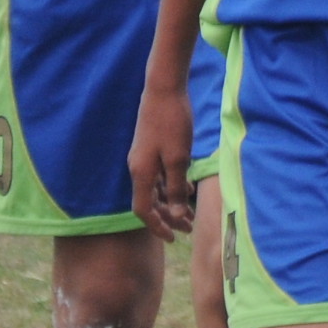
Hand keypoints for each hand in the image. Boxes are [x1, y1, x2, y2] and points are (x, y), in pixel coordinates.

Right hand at [129, 75, 195, 237]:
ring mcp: (143, 158)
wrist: (164, 88)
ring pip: (155, 189)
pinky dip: (171, 186)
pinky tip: (187, 188)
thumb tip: (174, 216)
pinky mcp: (151, 148)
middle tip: (188, 229)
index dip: (157, 226)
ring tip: (190, 213)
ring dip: (171, 203)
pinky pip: (159, 175)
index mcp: (141, 173)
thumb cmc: (172, 122)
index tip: (173, 239)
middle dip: (167, 218)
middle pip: (150, 202)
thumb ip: (175, 189)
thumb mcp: (178, 159)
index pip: (143, 210)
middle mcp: (138, 168)